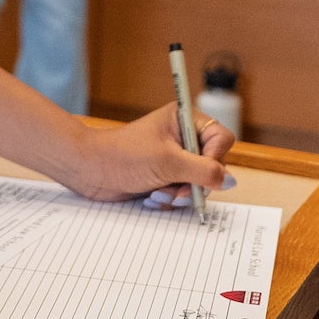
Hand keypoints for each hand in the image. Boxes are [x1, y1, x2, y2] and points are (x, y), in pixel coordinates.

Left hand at [64, 103, 232, 203]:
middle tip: (176, 189)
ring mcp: (173, 158)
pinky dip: (169, 198)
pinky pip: (182, 192)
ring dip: (179, 193)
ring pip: (198, 183)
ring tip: (159, 193)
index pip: (220, 138)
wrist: (89, 171)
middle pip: (212, 165)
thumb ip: (204, 171)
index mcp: (184, 120)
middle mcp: (182, 137)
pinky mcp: (164, 175)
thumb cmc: (122, 156)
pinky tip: (152, 196)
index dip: (214, 158)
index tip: (199, 171)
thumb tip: (230, 180)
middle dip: (194, 183)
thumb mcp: (167, 162)